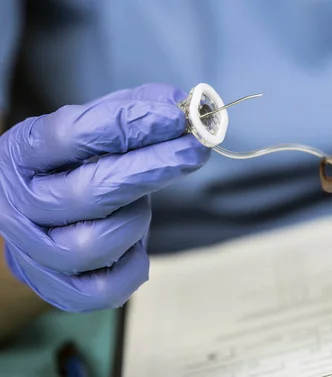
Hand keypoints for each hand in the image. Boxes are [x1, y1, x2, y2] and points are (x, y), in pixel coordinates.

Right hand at [0, 83, 209, 311]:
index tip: (176, 117)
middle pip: (88, 192)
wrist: (45, 221)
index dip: (127, 123)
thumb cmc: (79, 166)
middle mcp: (17, 205)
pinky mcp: (58, 290)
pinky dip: (133, 266)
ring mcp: (34, 253)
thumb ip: (137, 109)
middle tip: (193, 151)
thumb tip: (187, 104)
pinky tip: (136, 244)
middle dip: (151, 169)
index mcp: (21, 155)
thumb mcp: (97, 128)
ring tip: (142, 204)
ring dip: (136, 220)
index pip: (70, 135)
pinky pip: (105, 289)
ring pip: (95, 243)